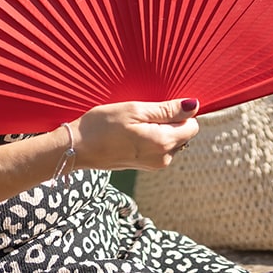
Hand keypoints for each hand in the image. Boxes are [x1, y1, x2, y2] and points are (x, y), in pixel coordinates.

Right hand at [72, 98, 199, 170]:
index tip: (159, 107)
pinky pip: (159, 147)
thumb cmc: (103, 125)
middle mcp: (163, 158)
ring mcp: (154, 164)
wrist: (78, 148)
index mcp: (164, 143)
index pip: (192, 126)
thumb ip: (167, 110)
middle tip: (142, 115)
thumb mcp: (135, 110)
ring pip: (171, 140)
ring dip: (159, 129)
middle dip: (169, 121)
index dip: (179, 113)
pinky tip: (131, 132)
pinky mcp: (145, 166)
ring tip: (134, 124)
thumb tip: (194, 106)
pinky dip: (151, 137)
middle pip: (183, 134)